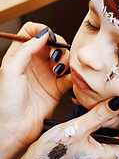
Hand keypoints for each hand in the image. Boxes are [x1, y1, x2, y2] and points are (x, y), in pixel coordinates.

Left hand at [0, 22, 71, 153]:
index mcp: (20, 56)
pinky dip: (72, 76)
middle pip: (52, 44)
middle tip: (55, 57)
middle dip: (58, 47)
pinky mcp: (57, 87)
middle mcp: (35, 63)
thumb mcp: (10, 71)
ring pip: (63, 58)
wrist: (15, 128)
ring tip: (59, 71)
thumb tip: (43, 34)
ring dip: (65, 61)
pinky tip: (67, 80)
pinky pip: (69, 76)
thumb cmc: (7, 102)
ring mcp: (47, 75)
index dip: (41, 31)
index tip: (49, 38)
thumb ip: (26, 49)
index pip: (31, 32)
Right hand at [25, 98, 118, 158]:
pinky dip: (102, 114)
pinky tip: (92, 111)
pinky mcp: (96, 139)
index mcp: (111, 153)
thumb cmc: (54, 152)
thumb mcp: (77, 130)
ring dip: (109, 112)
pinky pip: (105, 123)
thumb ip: (100, 115)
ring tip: (95, 108)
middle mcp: (110, 150)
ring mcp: (103, 144)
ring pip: (116, 123)